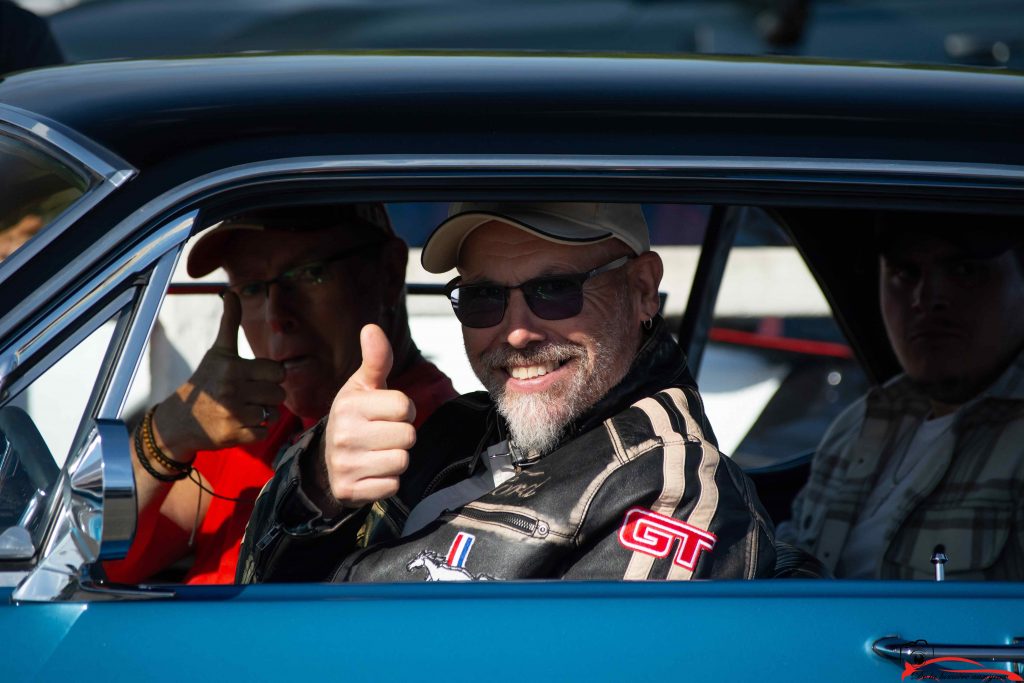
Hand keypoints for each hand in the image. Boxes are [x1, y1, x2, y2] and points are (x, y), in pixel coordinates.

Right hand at [151, 291, 285, 460]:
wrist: (179, 421)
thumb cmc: (205, 381)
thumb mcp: (217, 352)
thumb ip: (229, 323)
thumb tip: (231, 293)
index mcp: (233, 367)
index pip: (278, 372)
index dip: (270, 376)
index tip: (255, 377)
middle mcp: (233, 389)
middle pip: (279, 394)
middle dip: (267, 395)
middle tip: (248, 395)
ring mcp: (234, 414)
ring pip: (273, 414)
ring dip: (262, 413)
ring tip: (242, 409)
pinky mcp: (235, 435)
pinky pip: (265, 432)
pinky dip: (256, 431)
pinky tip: (239, 424)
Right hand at [323, 324, 415, 506]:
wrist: (327, 461)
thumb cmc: (355, 417)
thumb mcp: (363, 386)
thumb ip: (376, 360)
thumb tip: (372, 327)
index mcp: (349, 405)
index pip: (404, 406)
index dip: (402, 410)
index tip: (386, 413)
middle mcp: (344, 435)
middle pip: (408, 435)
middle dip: (401, 435)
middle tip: (381, 434)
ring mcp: (346, 465)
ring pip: (402, 461)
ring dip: (396, 458)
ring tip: (377, 452)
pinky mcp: (351, 491)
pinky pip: (393, 485)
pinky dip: (387, 481)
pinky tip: (372, 472)